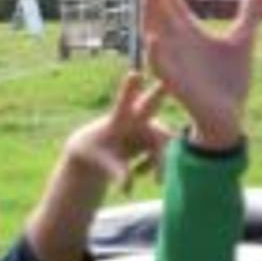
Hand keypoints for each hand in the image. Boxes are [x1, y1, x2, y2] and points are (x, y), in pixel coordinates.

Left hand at [61, 72, 168, 193]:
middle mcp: (136, 117)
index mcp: (119, 119)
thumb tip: (128, 186)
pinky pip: (164, 154)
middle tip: (166, 80)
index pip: (124, 103)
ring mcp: (148, 126)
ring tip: (157, 181)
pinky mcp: (155, 137)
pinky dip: (155, 167)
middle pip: (151, 104)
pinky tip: (139, 172)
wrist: (99, 151)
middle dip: (159, 92)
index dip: (129, 90)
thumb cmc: (95, 152)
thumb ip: (116, 171)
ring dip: (161, 163)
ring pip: (164, 143)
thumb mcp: (101, 162)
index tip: (133, 74)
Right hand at [143, 0, 261, 149]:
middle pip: (159, 9)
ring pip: (153, 32)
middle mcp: (174, 43)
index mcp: (187, 31)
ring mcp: (172, 61)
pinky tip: (154, 37)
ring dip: (150, 12)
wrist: (229, 115)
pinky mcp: (174, 82)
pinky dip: (156, 52)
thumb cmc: (229, 78)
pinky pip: (160, 66)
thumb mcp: (242, 37)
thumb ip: (249, 9)